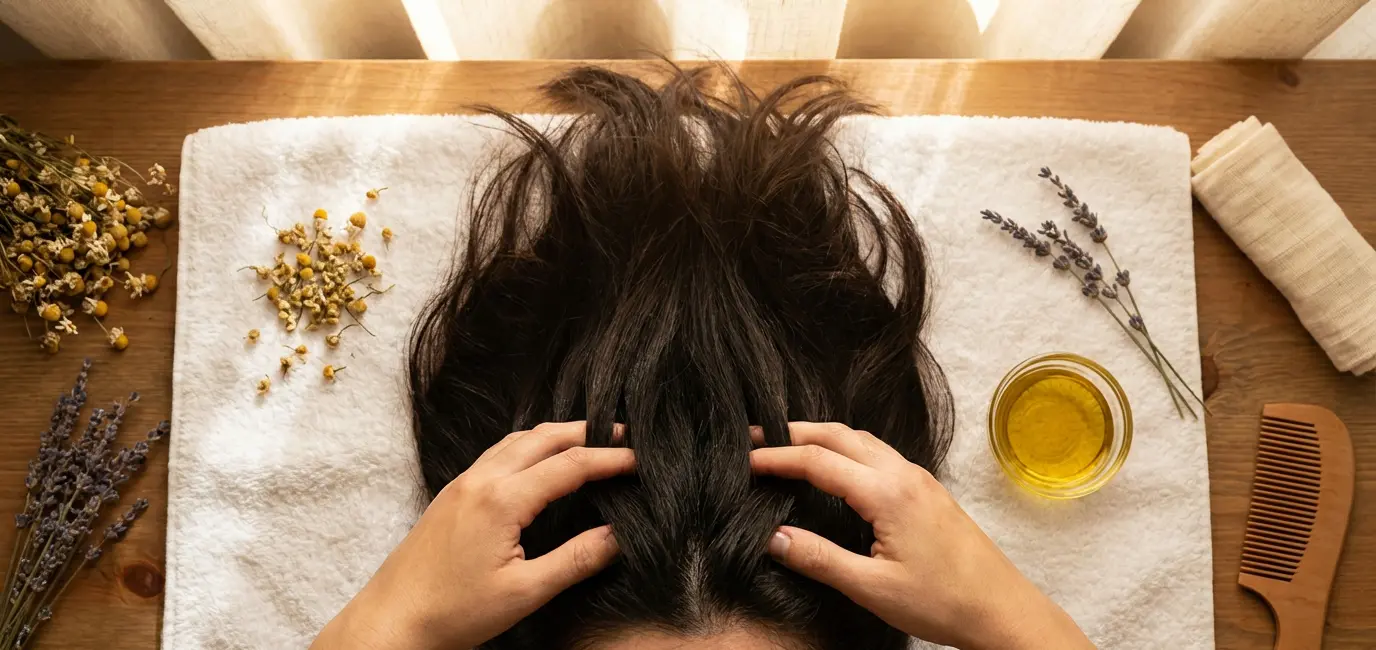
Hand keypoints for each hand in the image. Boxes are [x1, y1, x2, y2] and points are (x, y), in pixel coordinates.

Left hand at [312, 421, 633, 649]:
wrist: (390, 622)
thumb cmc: (453, 613)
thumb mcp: (525, 593)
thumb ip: (575, 560)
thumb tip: (618, 536)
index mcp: (501, 500)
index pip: (570, 466)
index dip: (611, 460)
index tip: (642, 460)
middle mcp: (480, 480)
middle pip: (544, 437)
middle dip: (586, 432)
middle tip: (624, 436)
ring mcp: (462, 484)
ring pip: (517, 440)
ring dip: (556, 435)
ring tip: (589, 441)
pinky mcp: (452, 495)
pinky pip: (497, 454)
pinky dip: (529, 446)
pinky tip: (539, 462)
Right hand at [750, 422, 1093, 649]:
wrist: (1002, 610)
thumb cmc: (944, 603)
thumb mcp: (872, 588)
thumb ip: (819, 559)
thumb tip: (773, 537)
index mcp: (888, 493)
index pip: (818, 461)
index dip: (776, 458)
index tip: (743, 461)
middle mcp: (904, 475)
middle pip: (838, 434)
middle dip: (793, 431)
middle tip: (754, 437)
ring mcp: (919, 479)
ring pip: (860, 439)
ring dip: (820, 435)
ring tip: (786, 444)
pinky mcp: (927, 490)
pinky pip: (878, 453)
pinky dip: (845, 448)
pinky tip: (834, 465)